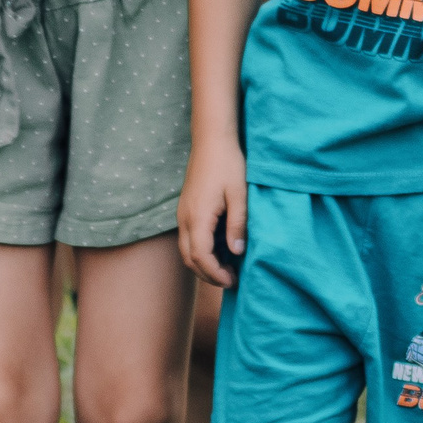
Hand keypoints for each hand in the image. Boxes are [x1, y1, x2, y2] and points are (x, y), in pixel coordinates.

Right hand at [177, 134, 246, 285]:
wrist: (212, 141)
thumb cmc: (228, 165)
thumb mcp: (239, 195)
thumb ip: (237, 225)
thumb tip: (237, 253)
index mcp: (198, 217)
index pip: (201, 256)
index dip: (215, 274)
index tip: (233, 281)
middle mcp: (185, 218)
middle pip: (190, 259)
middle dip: (209, 275)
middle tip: (232, 280)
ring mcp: (183, 214)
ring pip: (187, 250)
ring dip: (205, 264)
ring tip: (228, 269)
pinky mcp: (186, 210)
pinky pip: (189, 239)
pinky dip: (202, 252)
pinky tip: (222, 251)